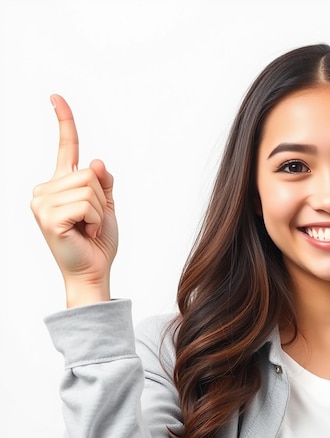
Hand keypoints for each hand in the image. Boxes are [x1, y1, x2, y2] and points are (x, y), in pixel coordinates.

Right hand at [31, 95, 118, 307]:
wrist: (94, 270)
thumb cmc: (98, 239)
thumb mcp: (107, 204)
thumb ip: (103, 181)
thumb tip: (97, 161)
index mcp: (60, 184)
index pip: (66, 147)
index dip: (64, 121)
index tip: (56, 97)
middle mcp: (45, 189)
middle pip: (90, 172)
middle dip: (102, 199)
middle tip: (92, 222)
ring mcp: (42, 202)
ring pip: (90, 187)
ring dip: (100, 211)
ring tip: (88, 227)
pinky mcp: (48, 217)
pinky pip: (88, 203)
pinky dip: (96, 219)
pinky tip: (85, 232)